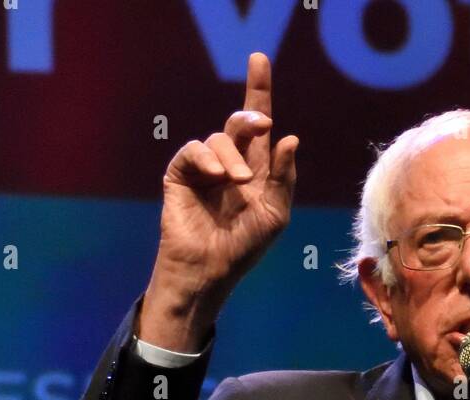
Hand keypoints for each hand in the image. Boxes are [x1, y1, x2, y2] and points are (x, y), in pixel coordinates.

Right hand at [140, 52, 297, 348]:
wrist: (210, 270)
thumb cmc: (244, 248)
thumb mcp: (274, 214)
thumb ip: (283, 177)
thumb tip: (289, 137)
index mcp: (257, 171)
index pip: (259, 127)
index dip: (259, 92)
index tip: (260, 60)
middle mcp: (231, 164)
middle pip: (239, 123)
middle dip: (250, 116)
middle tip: (261, 124)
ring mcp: (205, 168)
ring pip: (219, 138)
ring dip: (232, 155)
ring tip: (238, 181)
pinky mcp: (181, 174)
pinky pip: (193, 150)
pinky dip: (207, 158)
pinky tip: (217, 176)